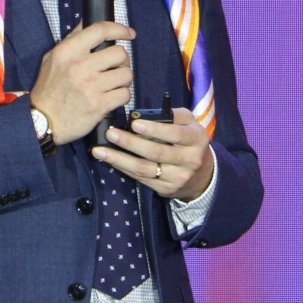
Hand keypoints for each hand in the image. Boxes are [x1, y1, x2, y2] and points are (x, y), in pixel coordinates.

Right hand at [29, 21, 134, 143]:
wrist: (43, 121)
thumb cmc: (48, 89)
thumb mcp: (52, 58)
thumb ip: (71, 40)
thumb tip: (87, 21)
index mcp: (68, 51)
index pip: (100, 30)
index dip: (119, 29)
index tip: (129, 33)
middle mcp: (80, 66)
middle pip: (120, 53)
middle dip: (122, 61)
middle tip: (116, 67)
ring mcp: (91, 86)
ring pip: (126, 74)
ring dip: (124, 79)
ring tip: (115, 84)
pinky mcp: (99, 105)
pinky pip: (125, 94)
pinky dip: (122, 96)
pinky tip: (113, 97)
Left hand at [91, 107, 214, 200]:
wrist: (201, 175)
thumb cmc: (189, 141)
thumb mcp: (190, 124)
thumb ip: (174, 116)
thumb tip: (146, 113)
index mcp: (197, 139)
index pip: (176, 134)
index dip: (155, 129)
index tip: (134, 123)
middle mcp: (189, 160)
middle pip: (156, 152)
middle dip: (130, 143)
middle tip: (111, 133)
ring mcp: (177, 177)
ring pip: (144, 169)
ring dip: (119, 159)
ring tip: (100, 150)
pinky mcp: (165, 188)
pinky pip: (140, 178)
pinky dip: (123, 168)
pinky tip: (110, 160)